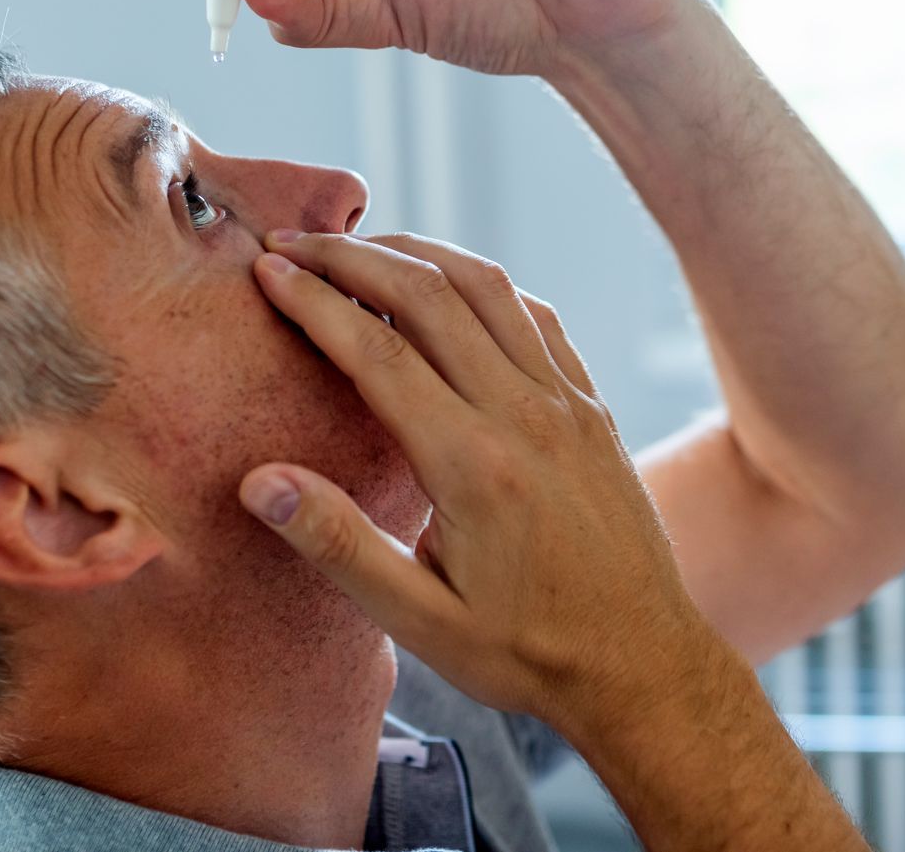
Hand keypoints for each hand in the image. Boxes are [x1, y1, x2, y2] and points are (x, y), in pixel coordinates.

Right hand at [236, 230, 712, 736]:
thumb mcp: (421, 622)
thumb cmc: (528, 653)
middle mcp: (527, 414)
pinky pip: (536, 316)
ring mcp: (569, 402)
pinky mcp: (593, 406)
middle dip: (353, 256)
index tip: (266, 270)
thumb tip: (259, 482)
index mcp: (475, 464)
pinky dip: (482, 284)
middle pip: (430, 295)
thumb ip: (339, 544)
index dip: (314, 301)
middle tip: (293, 241)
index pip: (378, 351)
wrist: (646, 664)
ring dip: (419, 253)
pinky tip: (449, 286)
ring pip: (489, 288)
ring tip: (360, 246)